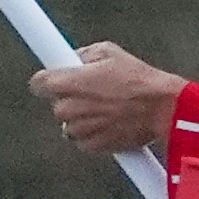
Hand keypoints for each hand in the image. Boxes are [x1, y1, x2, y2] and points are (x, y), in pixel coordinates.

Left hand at [31, 42, 184, 155]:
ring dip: (82, 119)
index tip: (55, 80)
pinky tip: (112, 123)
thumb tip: (76, 59)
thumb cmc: (138, 79)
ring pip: (70, 125)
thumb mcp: (109, 52)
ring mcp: (78, 129)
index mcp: (66, 82)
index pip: (37, 84)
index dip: (47, 81)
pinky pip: (84, 140)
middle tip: (94, 93)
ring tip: (108, 109)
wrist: (161, 109)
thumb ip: (84, 55)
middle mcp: (67, 108)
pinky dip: (94, 134)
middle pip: (56, 105)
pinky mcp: (92, 146)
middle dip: (71, 100)